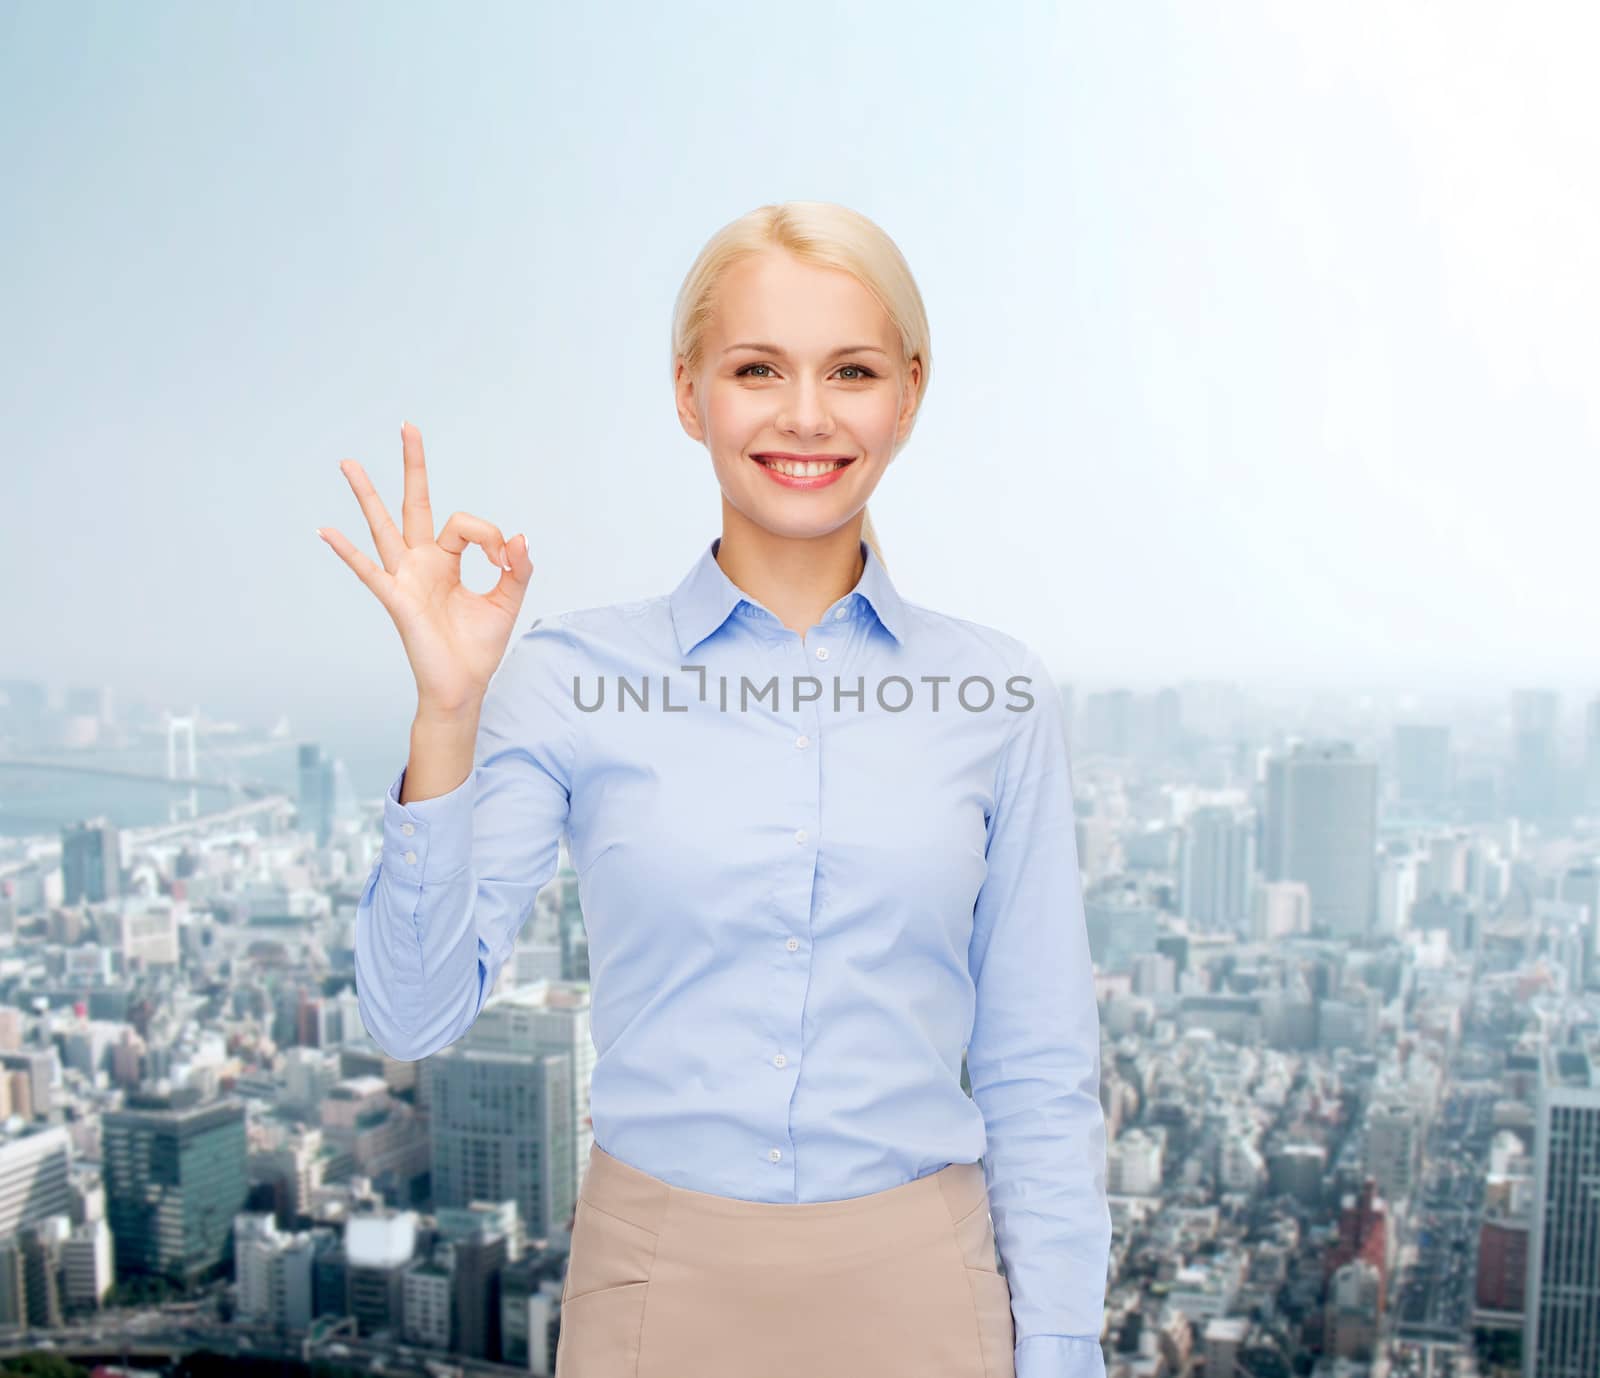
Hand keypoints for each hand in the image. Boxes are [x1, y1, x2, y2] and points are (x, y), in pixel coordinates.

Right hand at [318, 421, 532, 716]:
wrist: (463, 686)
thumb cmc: (479, 646)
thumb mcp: (508, 601)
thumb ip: (517, 568)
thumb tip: (518, 537)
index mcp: (447, 561)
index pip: (465, 525)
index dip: (489, 535)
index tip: (504, 557)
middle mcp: (422, 563)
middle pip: (414, 504)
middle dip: (414, 466)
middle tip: (408, 426)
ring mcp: (405, 579)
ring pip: (383, 527)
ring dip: (367, 495)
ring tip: (349, 462)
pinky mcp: (397, 600)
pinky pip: (369, 572)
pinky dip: (347, 552)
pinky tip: (326, 530)